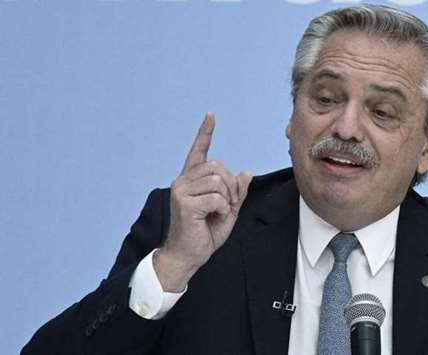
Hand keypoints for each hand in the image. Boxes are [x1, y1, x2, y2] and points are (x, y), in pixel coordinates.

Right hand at [154, 113, 251, 291]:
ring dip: (227, 198)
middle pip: (218, 167)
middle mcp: (183, 181)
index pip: (198, 151)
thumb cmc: (204, 234)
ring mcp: (181, 190)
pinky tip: (215, 217)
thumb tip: (246, 172)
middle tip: (227, 205)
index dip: (205, 133)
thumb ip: (236, 192)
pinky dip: (223, 208)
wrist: (188, 256)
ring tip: (220, 212)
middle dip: (231, 186)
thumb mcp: (228, 210)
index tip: (210, 116)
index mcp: (192, 180)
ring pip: (218, 180)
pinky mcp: (184, 202)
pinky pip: (216, 197)